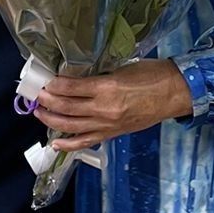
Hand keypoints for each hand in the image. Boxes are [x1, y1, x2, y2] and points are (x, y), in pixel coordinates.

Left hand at [34, 61, 193, 150]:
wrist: (175, 93)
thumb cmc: (152, 75)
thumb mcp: (122, 68)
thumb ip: (99, 76)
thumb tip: (76, 78)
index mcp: (107, 88)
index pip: (71, 88)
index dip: (55, 85)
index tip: (46, 81)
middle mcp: (104, 109)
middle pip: (67, 108)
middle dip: (48, 102)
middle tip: (38, 95)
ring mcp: (108, 125)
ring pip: (72, 126)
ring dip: (52, 120)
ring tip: (39, 113)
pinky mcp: (113, 134)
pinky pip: (86, 141)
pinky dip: (69, 143)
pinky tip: (55, 142)